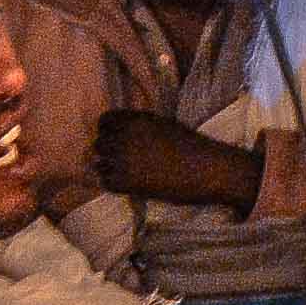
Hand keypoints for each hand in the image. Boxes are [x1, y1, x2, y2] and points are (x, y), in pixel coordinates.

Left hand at [95, 110, 261, 210]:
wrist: (207, 169)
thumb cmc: (192, 146)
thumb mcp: (165, 124)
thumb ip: (141, 125)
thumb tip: (124, 132)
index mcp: (134, 120)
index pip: (104, 121)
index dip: (108, 131)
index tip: (116, 139)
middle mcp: (124, 137)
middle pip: (99, 143)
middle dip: (108, 151)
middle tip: (122, 160)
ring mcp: (122, 160)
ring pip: (99, 163)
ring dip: (108, 167)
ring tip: (123, 173)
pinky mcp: (126, 182)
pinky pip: (106, 182)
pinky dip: (113, 183)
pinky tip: (127, 184)